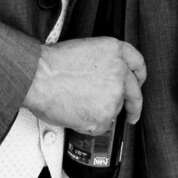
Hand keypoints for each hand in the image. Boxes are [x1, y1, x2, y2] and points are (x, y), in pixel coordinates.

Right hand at [23, 36, 145, 133]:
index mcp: (114, 51)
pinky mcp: (105, 115)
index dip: (140, 75)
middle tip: (132, 114)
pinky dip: (89, 124)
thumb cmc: (50, 65)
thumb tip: (101, 79)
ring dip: (100, 112)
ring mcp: (114, 94)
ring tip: (77, 105)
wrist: (37, 78)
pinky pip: (101, 126)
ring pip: (114, 110)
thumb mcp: (83, 51)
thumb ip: (101, 64)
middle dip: (135, 106)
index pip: (137, 62)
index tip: (139, 83)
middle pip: (135, 93)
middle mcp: (119, 71)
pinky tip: (75, 113)